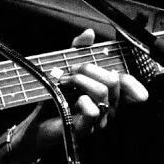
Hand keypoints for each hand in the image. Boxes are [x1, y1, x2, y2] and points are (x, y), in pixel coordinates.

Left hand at [19, 28, 149, 152]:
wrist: (35, 122)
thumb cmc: (53, 96)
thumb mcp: (65, 67)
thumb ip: (78, 50)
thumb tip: (89, 33)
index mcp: (108, 95)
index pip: (129, 84)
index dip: (128, 76)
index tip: (111, 69)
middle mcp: (108, 108)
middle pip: (112, 81)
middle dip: (88, 69)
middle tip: (70, 72)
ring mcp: (98, 121)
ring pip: (102, 92)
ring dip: (80, 80)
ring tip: (64, 82)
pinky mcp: (85, 130)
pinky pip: (93, 112)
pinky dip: (82, 101)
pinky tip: (72, 101)